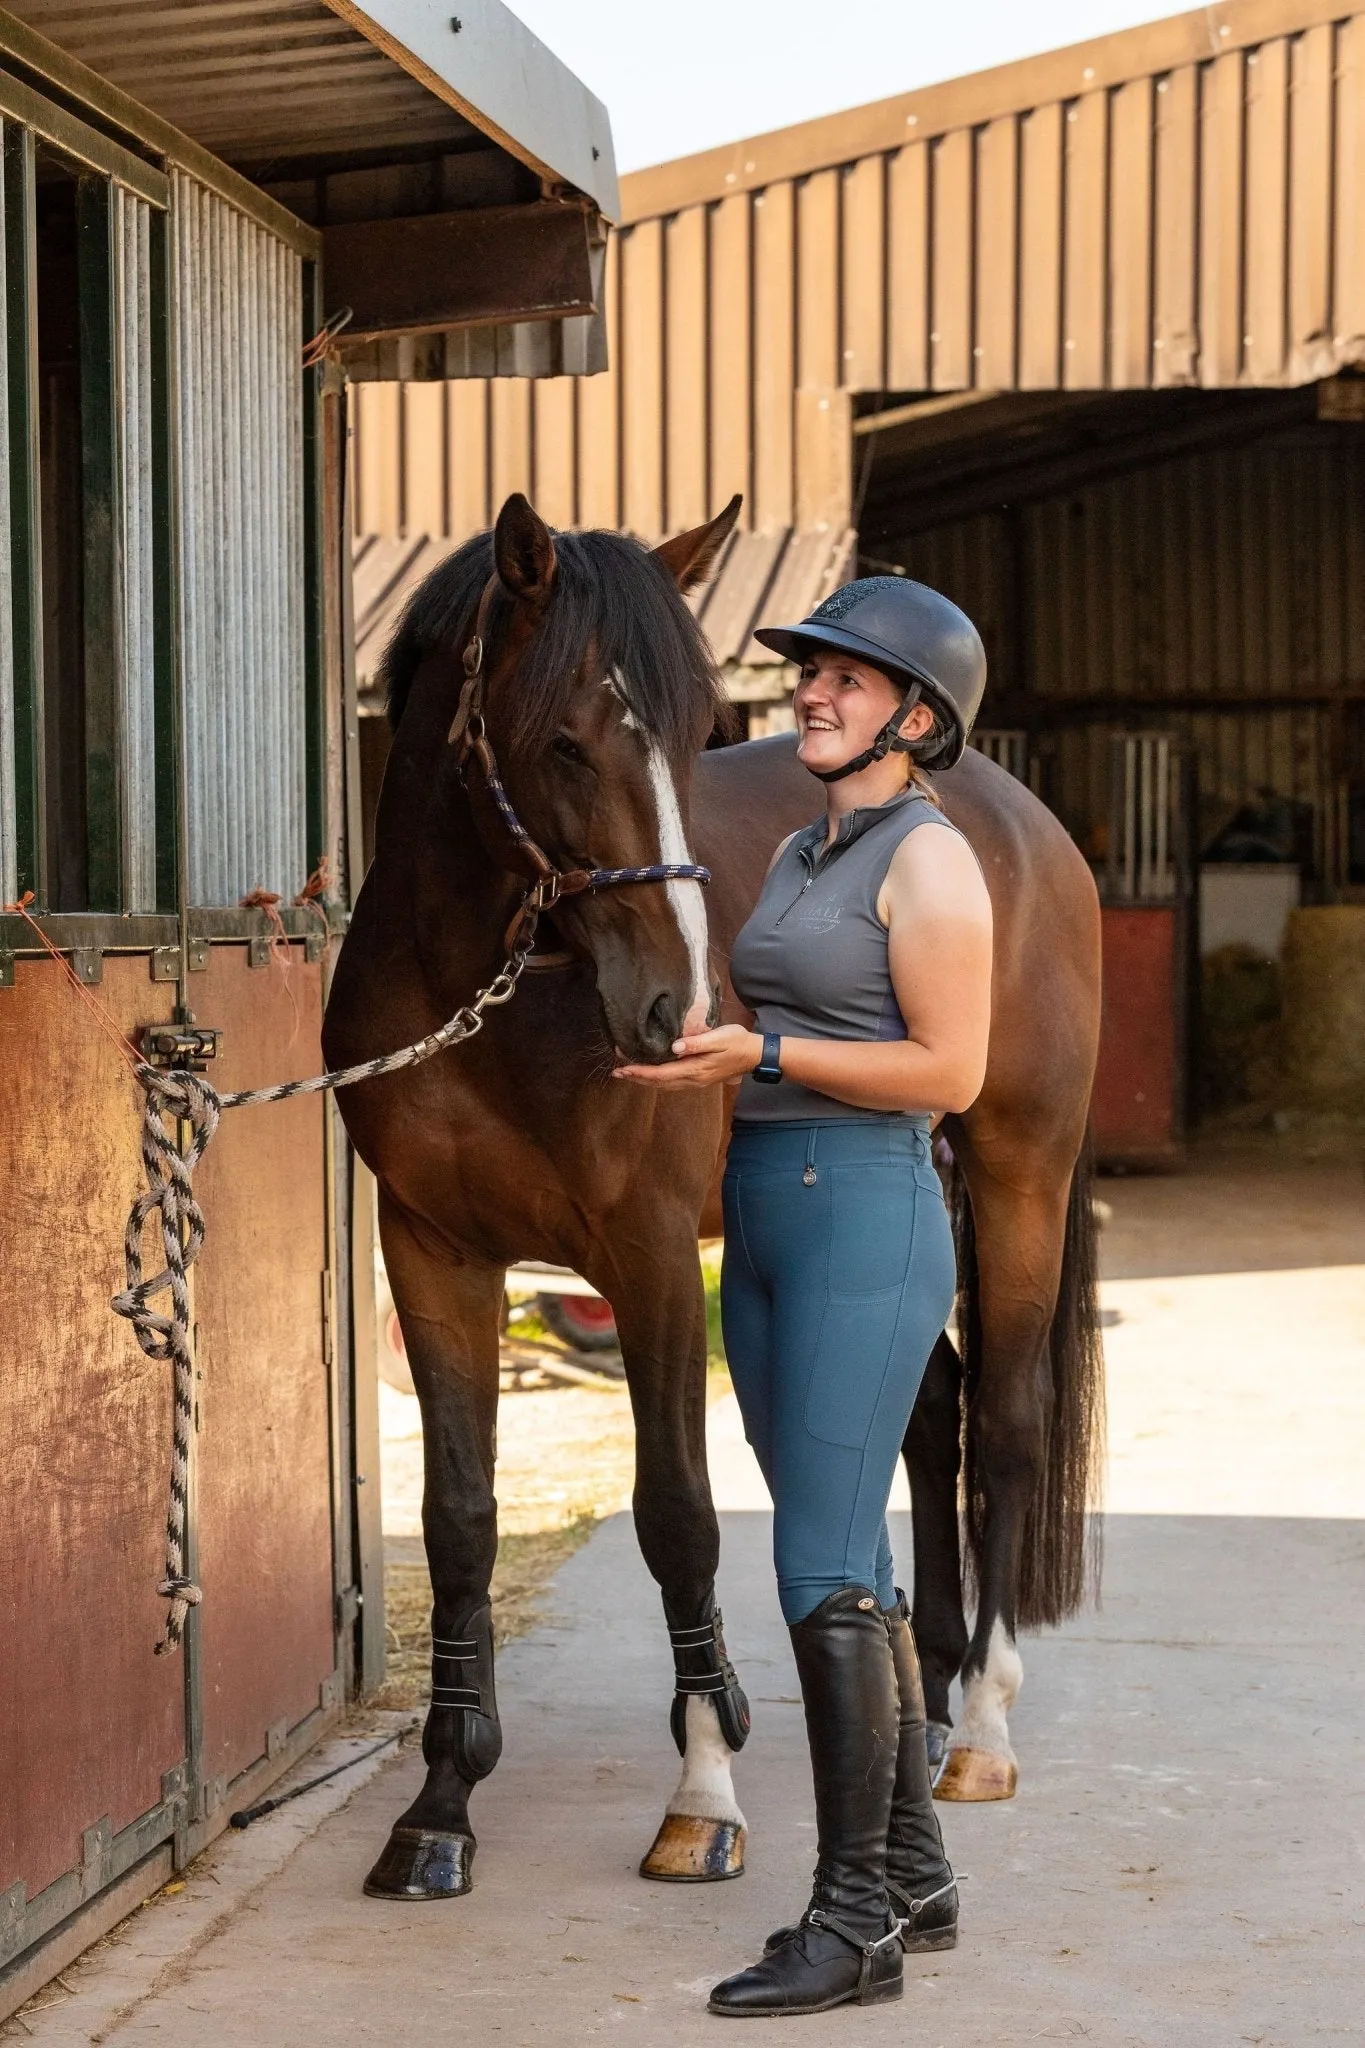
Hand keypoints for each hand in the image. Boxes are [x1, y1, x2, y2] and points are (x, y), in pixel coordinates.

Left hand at [614, 1024, 761, 1088]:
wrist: (754, 1055)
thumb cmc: (738, 1042)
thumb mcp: (720, 1038)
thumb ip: (697, 1043)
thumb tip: (674, 1047)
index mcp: (695, 1069)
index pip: (661, 1073)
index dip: (640, 1072)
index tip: (623, 1069)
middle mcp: (693, 1079)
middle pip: (659, 1082)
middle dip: (637, 1077)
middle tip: (617, 1073)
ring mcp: (696, 1081)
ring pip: (664, 1085)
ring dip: (645, 1079)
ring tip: (628, 1073)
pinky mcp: (698, 1078)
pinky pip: (672, 1082)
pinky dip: (657, 1079)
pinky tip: (651, 1073)